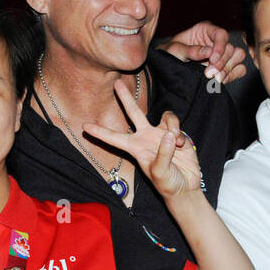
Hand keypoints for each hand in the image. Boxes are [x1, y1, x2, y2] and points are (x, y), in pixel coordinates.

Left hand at [83, 79, 202, 198]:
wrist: (185, 186)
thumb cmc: (167, 184)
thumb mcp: (161, 173)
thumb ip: (163, 154)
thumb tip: (168, 134)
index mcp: (135, 148)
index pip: (113, 138)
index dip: (99, 132)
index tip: (84, 126)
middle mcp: (145, 137)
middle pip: (133, 112)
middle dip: (125, 97)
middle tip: (116, 82)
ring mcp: (159, 134)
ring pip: (163, 116)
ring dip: (171, 126)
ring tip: (176, 144)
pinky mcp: (175, 133)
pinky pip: (173, 122)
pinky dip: (178, 130)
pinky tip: (181, 144)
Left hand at [160, 20, 246, 83]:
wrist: (165, 70)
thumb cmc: (168, 54)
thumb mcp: (174, 50)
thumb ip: (190, 50)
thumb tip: (208, 52)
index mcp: (205, 30)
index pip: (221, 34)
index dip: (220, 47)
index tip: (212, 59)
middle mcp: (216, 41)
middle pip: (231, 47)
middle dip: (222, 62)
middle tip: (209, 74)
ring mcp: (222, 54)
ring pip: (238, 57)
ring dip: (228, 69)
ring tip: (214, 78)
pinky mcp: (225, 67)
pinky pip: (239, 69)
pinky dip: (232, 75)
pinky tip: (219, 81)